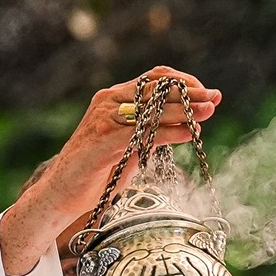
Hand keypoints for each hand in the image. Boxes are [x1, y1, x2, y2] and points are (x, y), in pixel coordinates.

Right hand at [0, 66, 220, 275]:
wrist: (60, 195)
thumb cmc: (94, 175)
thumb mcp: (128, 149)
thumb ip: (148, 135)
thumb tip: (180, 128)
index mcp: (115, 98)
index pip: (154, 79)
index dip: (183, 82)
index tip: (206, 93)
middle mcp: (109, 102)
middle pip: (156, 88)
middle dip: (190, 93)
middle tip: (216, 99)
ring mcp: (105, 119)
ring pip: (152, 108)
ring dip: (184, 110)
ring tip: (208, 113)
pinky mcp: (104, 141)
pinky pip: (143, 132)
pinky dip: (169, 132)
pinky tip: (189, 134)